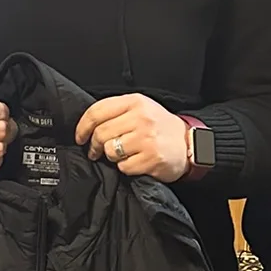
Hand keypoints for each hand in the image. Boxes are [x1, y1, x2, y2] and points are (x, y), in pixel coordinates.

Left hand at [75, 93, 189, 183]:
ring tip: (122, 154)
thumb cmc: (161, 127)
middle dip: (94, 145)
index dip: (83, 127)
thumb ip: (117, 112)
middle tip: (96, 151)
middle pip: (101, 133)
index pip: (97, 111)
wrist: (189, 143)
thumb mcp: (142, 109)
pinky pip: (123, 167)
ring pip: (110, 151)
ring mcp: (147, 138)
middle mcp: (141, 118)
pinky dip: (126, 167)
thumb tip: (88, 125)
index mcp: (136, 102)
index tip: (80, 137)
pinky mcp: (151, 158)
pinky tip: (136, 162)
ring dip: (112, 156)